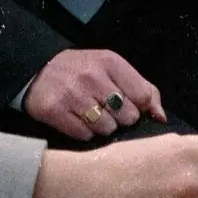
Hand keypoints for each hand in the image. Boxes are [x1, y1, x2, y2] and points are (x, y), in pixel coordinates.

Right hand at [24, 48, 167, 140]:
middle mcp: (91, 76)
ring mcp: (72, 94)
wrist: (37, 70)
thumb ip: (142, 88)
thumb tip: (161, 116)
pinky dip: (83, 132)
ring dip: (101, 127)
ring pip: (107, 129)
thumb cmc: (81, 71)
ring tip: (90, 114)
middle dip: (119, 118)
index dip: (138, 107)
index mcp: (110, 62)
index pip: (142, 96)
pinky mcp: (55, 111)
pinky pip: (84, 136)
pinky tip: (76, 119)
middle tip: (105, 110)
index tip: (127, 105)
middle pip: (127, 116)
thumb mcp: (111, 69)